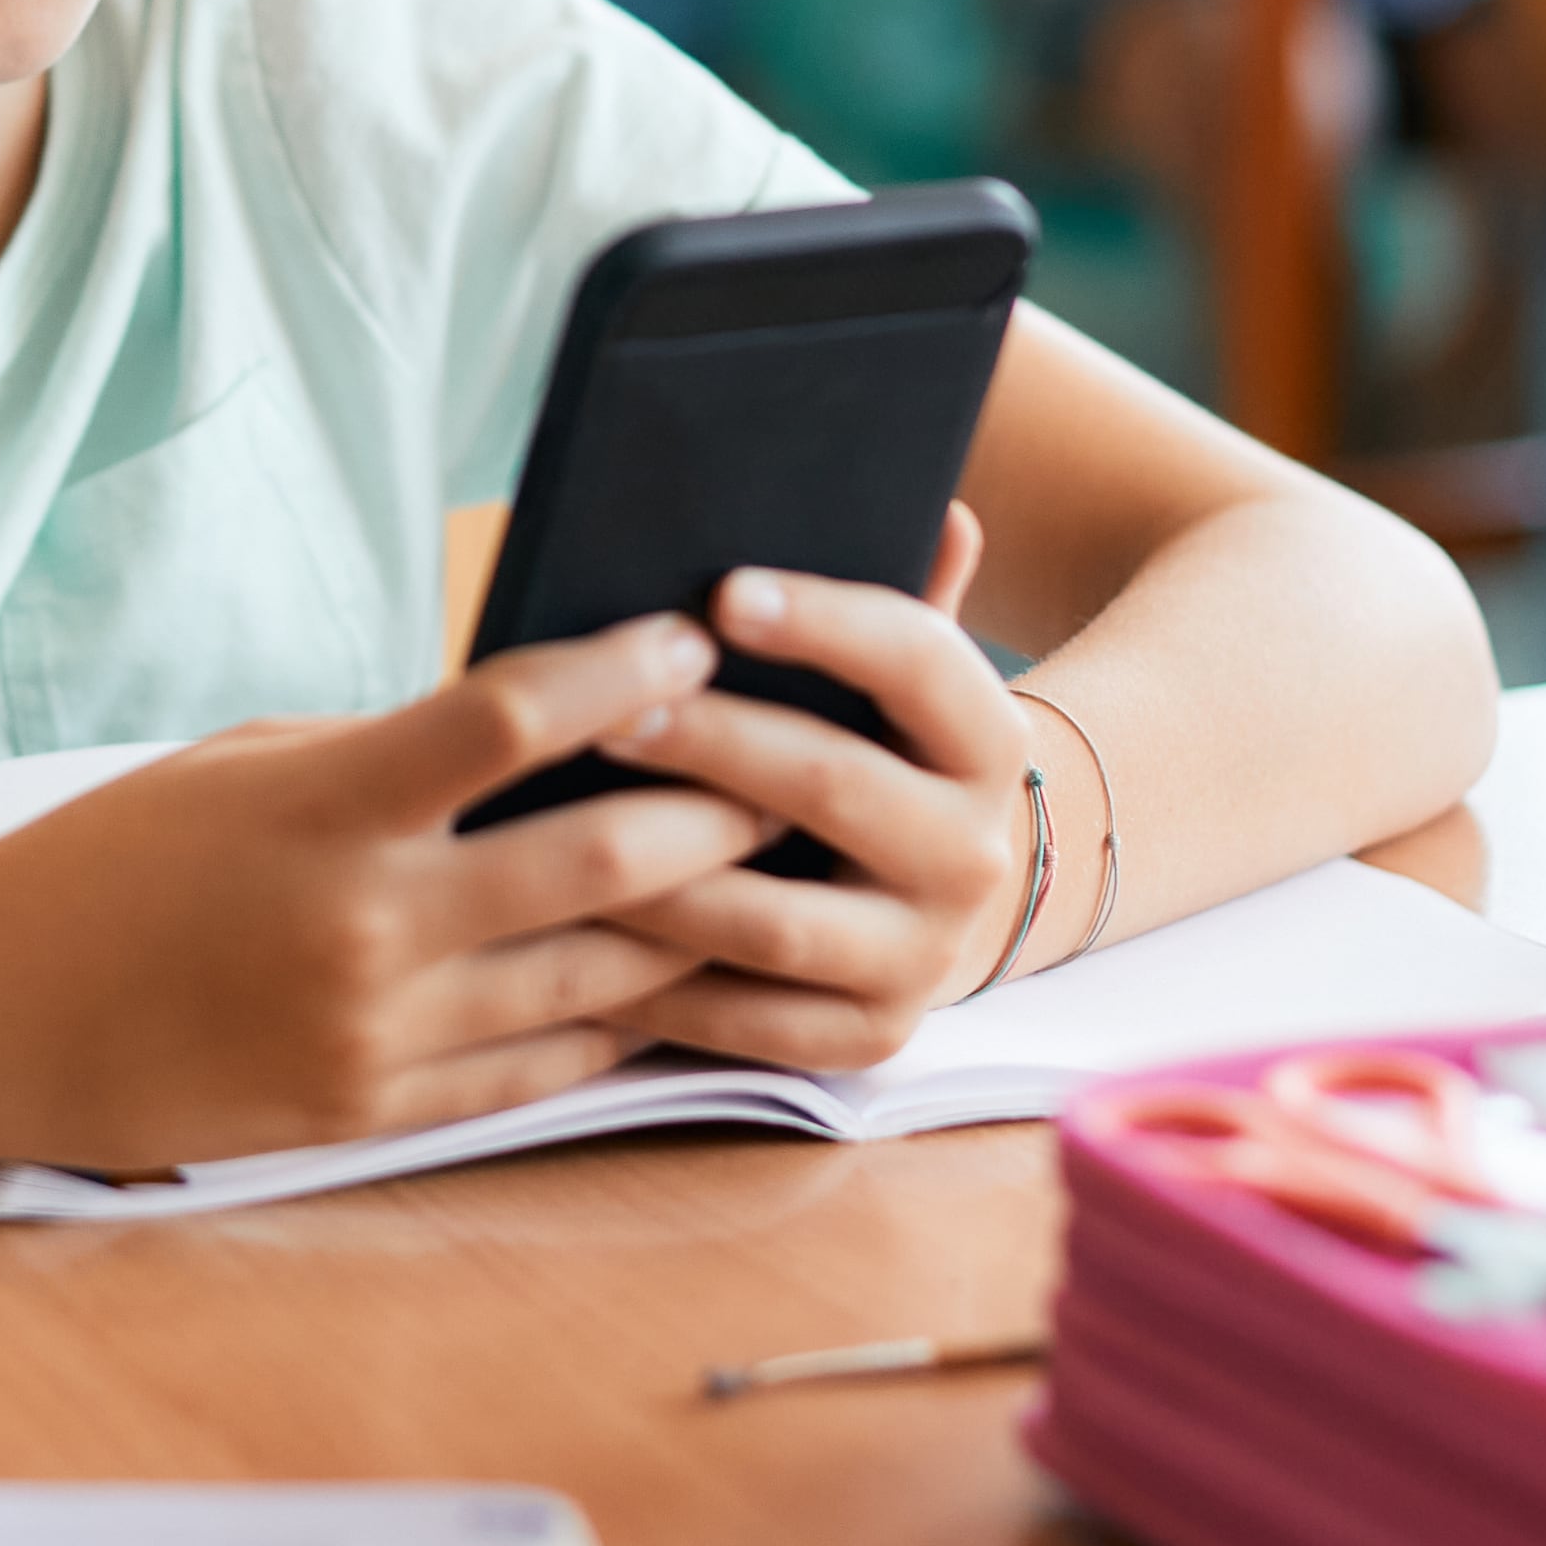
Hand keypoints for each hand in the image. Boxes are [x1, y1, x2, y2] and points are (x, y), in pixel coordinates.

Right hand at [0, 614, 770, 1175]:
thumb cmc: (112, 860)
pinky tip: (677, 982)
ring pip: (598, 975)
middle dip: (715, 809)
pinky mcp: (375, 1114)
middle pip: (598, 858)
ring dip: (697, 923)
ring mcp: (377, 1034)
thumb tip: (536, 728)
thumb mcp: (244, 765)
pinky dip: (619, 1020)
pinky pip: (541, 1066)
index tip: (691, 642)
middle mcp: (365, 925)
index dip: (622, 678)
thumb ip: (389, 755)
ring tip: (775, 875)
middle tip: (792, 768)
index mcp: (324, 808)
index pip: (509, 721)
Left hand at [584, 504, 1074, 1070]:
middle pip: (833, 787)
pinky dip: (653, 982)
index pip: (920, 663)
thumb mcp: (901, 675)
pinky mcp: (864, 1038)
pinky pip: (745, 1017)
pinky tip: (568, 933)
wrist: (930, 897)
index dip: (824, 623)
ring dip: (659, 872)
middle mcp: (974, 854)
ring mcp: (921, 957)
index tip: (721, 592)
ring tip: (558, 824)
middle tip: (608, 710)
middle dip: (710, 743)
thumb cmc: (873, 749)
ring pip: (774, 918)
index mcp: (987, 740)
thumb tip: (944, 508)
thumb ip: (909, 595)